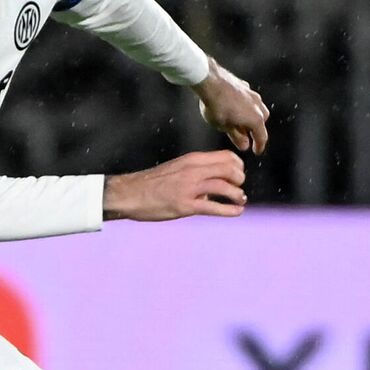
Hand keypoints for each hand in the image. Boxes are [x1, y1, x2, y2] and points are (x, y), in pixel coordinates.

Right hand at [103, 150, 246, 221]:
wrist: (129, 194)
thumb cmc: (151, 184)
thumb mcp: (176, 170)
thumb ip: (195, 174)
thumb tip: (212, 191)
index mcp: (191, 160)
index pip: (226, 156)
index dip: (238, 166)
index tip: (238, 176)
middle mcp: (192, 171)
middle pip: (230, 170)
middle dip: (240, 180)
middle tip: (238, 188)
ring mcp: (189, 188)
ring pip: (225, 187)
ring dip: (237, 195)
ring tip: (239, 201)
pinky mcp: (184, 205)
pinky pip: (214, 207)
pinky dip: (230, 210)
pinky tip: (237, 212)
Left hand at [192, 59, 269, 153]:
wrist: (210, 81)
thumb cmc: (216, 106)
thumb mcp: (224, 127)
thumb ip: (236, 136)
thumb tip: (245, 145)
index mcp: (256, 119)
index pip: (262, 136)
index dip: (259, 145)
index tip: (256, 151)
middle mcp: (258, 105)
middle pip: (261, 121)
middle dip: (255, 129)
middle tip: (246, 135)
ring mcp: (252, 93)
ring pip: (257, 107)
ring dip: (250, 116)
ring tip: (239, 121)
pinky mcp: (243, 85)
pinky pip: (247, 98)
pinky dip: (244, 105)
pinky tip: (234, 106)